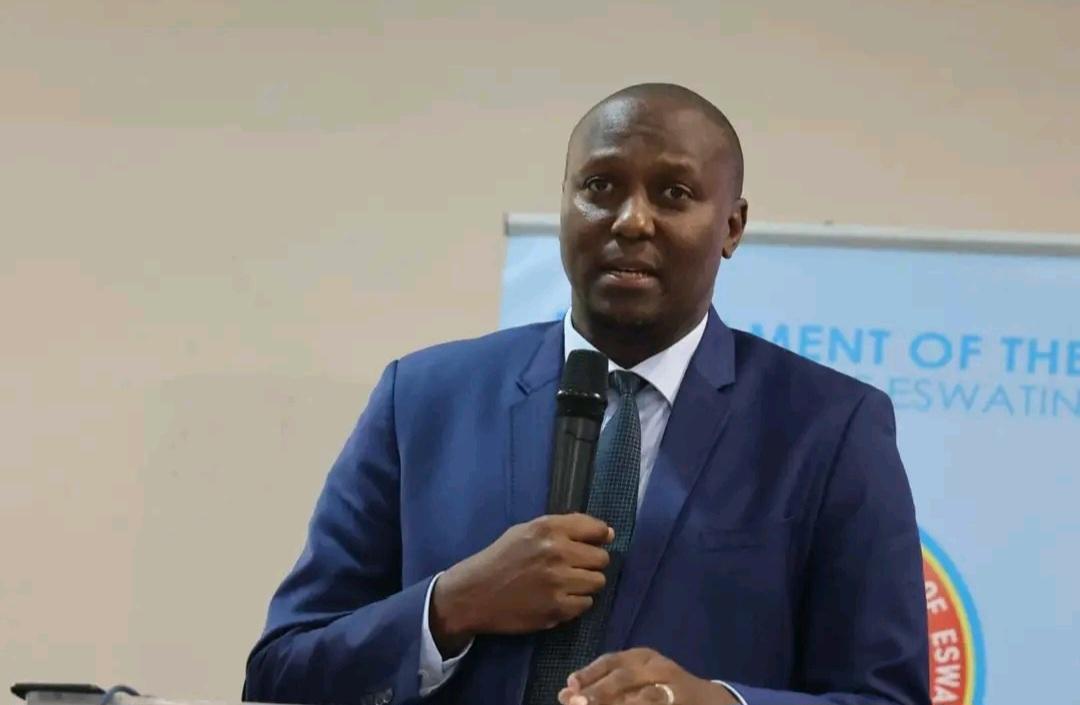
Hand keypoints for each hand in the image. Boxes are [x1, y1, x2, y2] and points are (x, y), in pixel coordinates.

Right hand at [430, 513, 612, 654]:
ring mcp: (558, 582)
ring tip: (565, 584)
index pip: (597, 529)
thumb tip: (609, 533)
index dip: (600, 537)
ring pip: (598, 582)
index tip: (594, 543)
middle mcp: (557, 552)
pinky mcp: (557, 609)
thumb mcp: (527, 531)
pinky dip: (576, 603)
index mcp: (548, 528)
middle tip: (572, 568)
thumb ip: (565, 528)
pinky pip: (586, 604)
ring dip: (585, 584)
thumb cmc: (501, 558)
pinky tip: (558, 598)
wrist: (474, 594)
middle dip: (591, 563)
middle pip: (601, 558)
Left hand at [557, 648, 738, 704]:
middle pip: (624, 677)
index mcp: (642, 656)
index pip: (611, 661)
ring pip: (644, 697)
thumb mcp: (634, 681)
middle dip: (599, 691)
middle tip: (577, 703)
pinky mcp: (682, 701)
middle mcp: (657, 666)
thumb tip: (564, 694)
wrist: (707, 700)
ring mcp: (673, 686)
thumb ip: (602, 687)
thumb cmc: (660, 688)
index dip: (589, 673)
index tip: (569, 685)